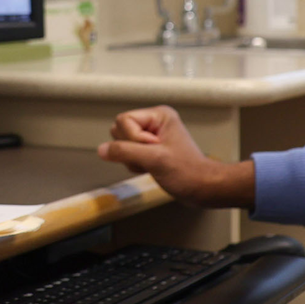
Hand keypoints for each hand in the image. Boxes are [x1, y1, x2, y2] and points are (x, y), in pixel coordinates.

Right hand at [97, 106, 254, 207]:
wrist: (203, 188)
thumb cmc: (187, 172)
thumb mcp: (154, 160)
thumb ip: (125, 152)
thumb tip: (101, 149)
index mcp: (159, 115)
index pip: (123, 121)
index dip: (132, 139)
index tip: (153, 150)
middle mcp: (154, 122)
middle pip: (120, 131)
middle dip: (131, 149)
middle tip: (152, 158)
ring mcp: (152, 136)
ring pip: (122, 144)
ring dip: (133, 159)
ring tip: (153, 164)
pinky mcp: (151, 150)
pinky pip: (129, 154)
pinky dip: (136, 164)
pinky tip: (152, 169)